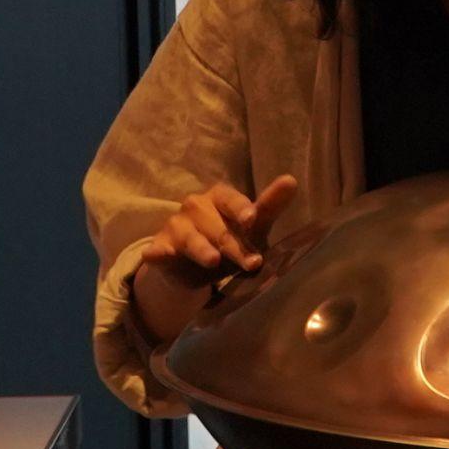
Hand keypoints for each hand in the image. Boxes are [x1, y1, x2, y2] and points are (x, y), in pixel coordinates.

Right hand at [129, 174, 298, 348]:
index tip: (252, 218)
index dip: (241, 208)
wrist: (195, 268)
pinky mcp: (159, 248)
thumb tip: (291, 180)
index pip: (231, 199)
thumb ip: (270, 205)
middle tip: (252, 262)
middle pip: (216, 226)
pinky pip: (157, 250)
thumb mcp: (253, 226)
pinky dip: (157, 253)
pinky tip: (156, 255)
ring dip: (202, 249)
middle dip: (234, 244)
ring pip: (189, 237)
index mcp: (219, 197)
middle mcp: (195, 206)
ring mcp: (175, 226)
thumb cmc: (230, 239)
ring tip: (214, 260)